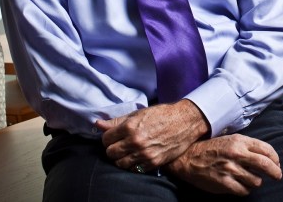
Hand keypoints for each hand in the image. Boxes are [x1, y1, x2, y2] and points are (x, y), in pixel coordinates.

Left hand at [95, 99, 209, 170]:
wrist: (183, 121)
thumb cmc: (160, 114)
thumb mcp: (137, 113)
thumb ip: (117, 121)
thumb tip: (99, 124)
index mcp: (129, 127)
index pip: (106, 139)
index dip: (107, 138)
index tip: (112, 136)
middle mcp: (135, 142)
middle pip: (110, 153)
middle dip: (112, 148)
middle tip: (118, 144)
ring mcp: (144, 154)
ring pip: (120, 163)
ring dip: (120, 158)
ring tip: (126, 151)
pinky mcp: (153, 163)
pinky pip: (134, 169)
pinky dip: (131, 165)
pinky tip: (135, 156)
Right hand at [166, 134, 281, 196]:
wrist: (188, 158)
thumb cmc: (211, 148)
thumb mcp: (229, 140)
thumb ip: (246, 146)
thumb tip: (266, 157)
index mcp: (239, 141)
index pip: (266, 149)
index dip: (275, 158)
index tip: (276, 163)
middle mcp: (236, 154)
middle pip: (266, 165)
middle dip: (276, 172)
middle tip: (278, 176)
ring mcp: (231, 169)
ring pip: (256, 181)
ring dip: (256, 181)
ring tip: (249, 178)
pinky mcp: (225, 183)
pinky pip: (244, 191)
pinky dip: (245, 189)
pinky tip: (240, 184)